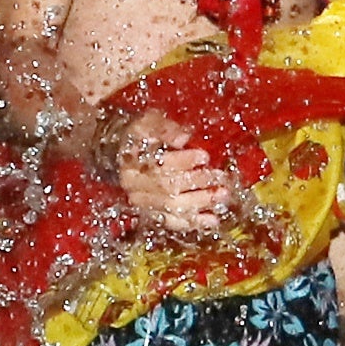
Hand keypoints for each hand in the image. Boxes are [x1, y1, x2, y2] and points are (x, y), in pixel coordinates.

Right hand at [110, 112, 236, 237]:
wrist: (122, 153)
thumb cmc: (142, 136)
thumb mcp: (150, 122)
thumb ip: (166, 128)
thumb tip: (183, 138)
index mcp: (131, 160)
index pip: (158, 164)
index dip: (183, 161)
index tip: (204, 156)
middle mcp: (133, 184)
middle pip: (167, 188)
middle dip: (196, 183)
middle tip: (219, 177)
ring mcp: (142, 202)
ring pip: (172, 207)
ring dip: (200, 203)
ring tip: (222, 195)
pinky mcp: (151, 214)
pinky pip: (172, 222)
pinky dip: (192, 222)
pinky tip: (211, 220)